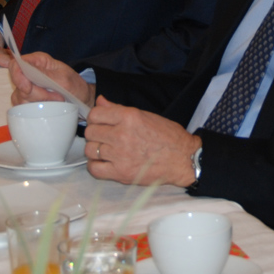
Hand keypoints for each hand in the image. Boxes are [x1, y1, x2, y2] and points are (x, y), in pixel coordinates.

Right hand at [7, 51, 93, 105]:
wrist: (81, 99)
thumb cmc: (74, 86)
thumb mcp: (64, 79)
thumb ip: (44, 75)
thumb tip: (25, 70)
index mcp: (38, 61)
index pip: (16, 64)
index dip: (18, 76)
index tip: (28, 88)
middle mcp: (29, 72)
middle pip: (18, 84)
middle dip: (36, 94)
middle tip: (56, 97)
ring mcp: (27, 86)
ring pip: (19, 97)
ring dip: (38, 103)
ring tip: (56, 101)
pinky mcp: (27, 99)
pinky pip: (22, 106)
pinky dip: (35, 109)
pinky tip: (48, 107)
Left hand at [84, 95, 199, 186]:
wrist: (183, 159)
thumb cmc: (168, 137)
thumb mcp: (145, 116)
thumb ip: (119, 109)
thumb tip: (100, 101)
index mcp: (129, 117)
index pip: (95, 114)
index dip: (96, 118)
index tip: (100, 122)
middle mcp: (122, 134)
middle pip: (90, 132)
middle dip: (95, 133)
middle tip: (105, 137)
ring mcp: (120, 155)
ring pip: (90, 149)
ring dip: (95, 149)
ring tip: (106, 150)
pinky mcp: (121, 173)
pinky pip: (94, 168)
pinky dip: (95, 165)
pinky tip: (105, 162)